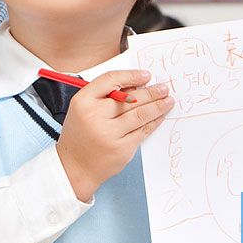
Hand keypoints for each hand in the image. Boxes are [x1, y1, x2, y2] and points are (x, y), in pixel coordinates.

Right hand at [55, 70, 172, 202]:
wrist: (75, 166)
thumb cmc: (81, 134)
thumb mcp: (83, 109)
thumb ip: (104, 96)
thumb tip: (136, 86)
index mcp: (83, 101)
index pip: (110, 80)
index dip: (131, 76)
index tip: (146, 75)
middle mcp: (95, 116)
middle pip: (130, 98)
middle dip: (151, 92)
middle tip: (163, 88)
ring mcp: (109, 134)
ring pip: (140, 114)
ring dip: (158, 106)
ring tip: (168, 100)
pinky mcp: (122, 148)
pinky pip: (143, 131)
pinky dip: (154, 122)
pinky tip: (160, 116)